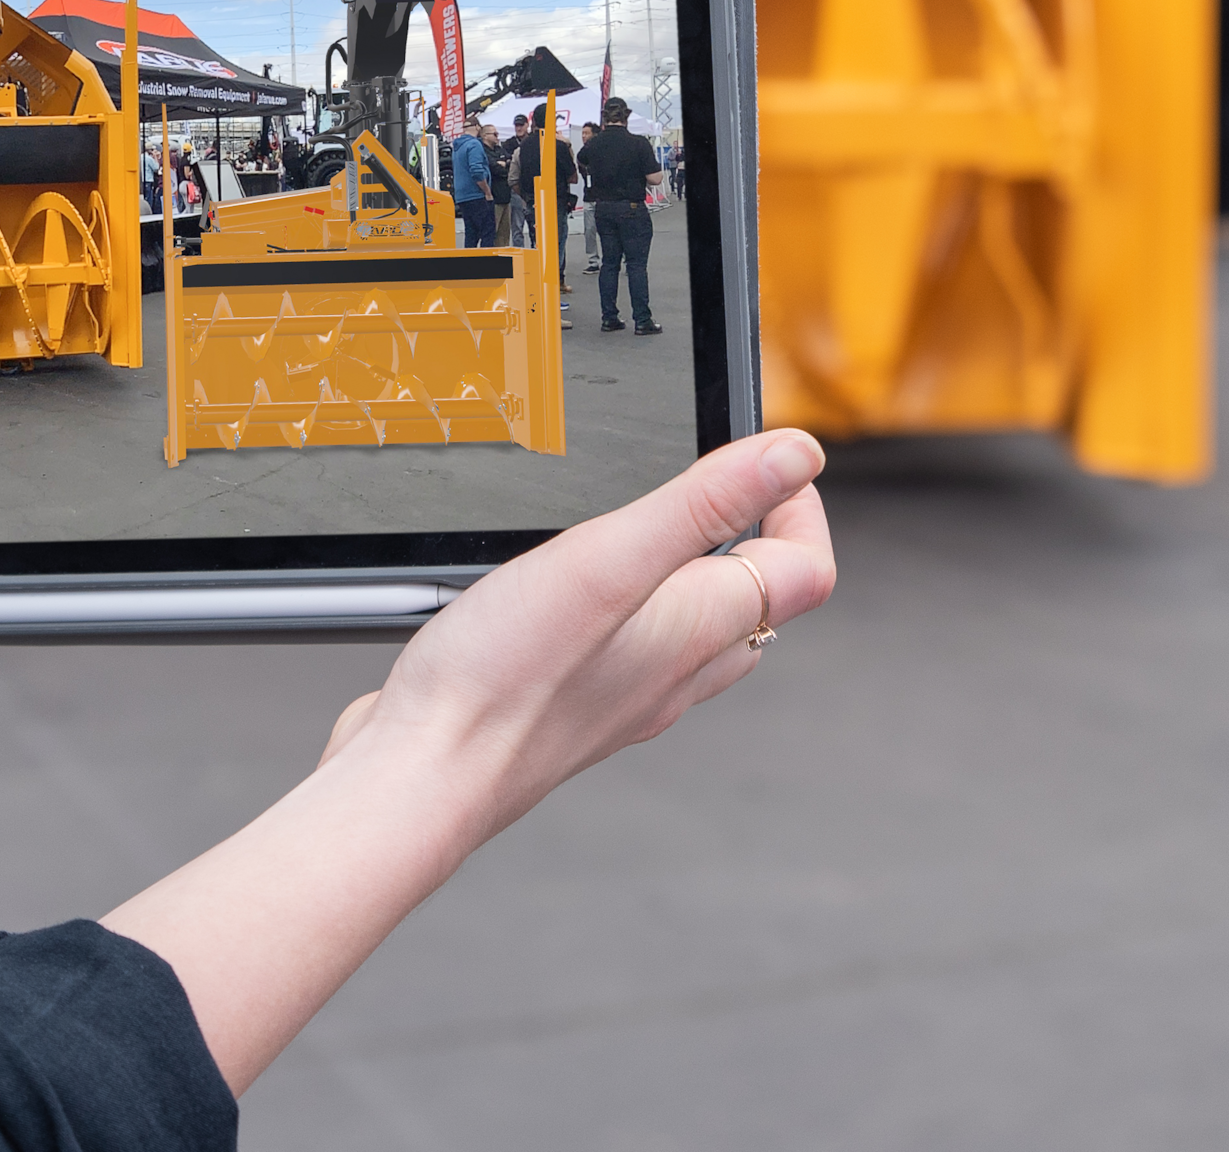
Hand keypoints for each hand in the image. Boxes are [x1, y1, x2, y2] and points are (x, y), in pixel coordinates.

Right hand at [103, 430, 833, 1091]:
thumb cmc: (507, 678)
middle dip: (753, 536)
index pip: (805, 572)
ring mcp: (622, 695)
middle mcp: (673, 670)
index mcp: (699, 628)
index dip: (800, 506)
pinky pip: (626, 653)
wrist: (422, 774)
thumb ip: (704, 502)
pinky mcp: (567, 704)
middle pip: (757, 606)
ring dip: (690, 574)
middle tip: (722, 483)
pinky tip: (571, 589)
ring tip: (653, 523)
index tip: (769, 459)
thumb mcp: (611, 558)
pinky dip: (625, 610)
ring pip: (692, 634)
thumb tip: (796, 453)